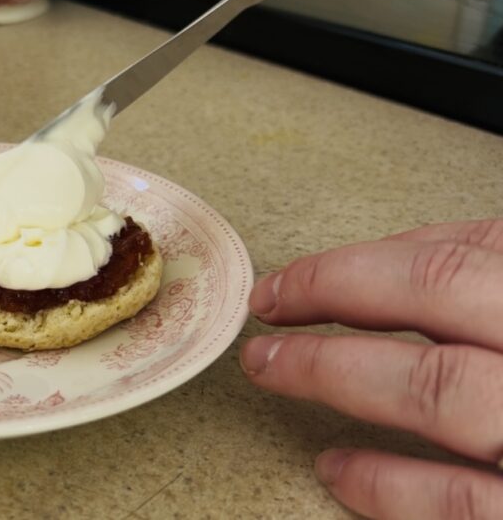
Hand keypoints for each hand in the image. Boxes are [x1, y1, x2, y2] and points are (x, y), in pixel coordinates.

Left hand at [239, 219, 502, 518]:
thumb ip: (484, 282)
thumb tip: (386, 264)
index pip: (457, 252)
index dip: (358, 261)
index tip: (290, 279)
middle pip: (440, 287)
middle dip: (333, 287)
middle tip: (265, 305)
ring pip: (436, 387)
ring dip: (331, 370)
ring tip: (267, 367)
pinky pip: (458, 500)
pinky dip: (387, 483)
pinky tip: (333, 468)